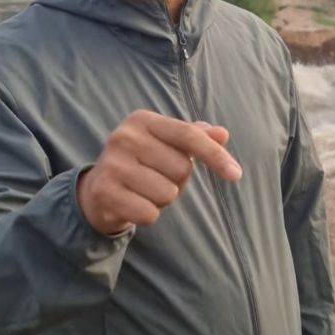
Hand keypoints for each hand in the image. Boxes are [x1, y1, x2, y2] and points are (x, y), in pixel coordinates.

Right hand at [76, 109, 241, 235]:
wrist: (98, 190)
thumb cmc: (143, 162)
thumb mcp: (168, 144)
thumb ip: (197, 137)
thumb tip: (222, 134)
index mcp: (143, 120)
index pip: (190, 136)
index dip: (216, 156)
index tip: (236, 175)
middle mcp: (125, 137)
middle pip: (182, 169)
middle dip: (177, 181)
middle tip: (155, 177)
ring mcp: (112, 164)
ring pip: (168, 193)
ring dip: (162, 199)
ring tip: (143, 190)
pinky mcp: (104, 192)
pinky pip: (149, 213)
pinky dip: (148, 214)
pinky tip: (132, 204)